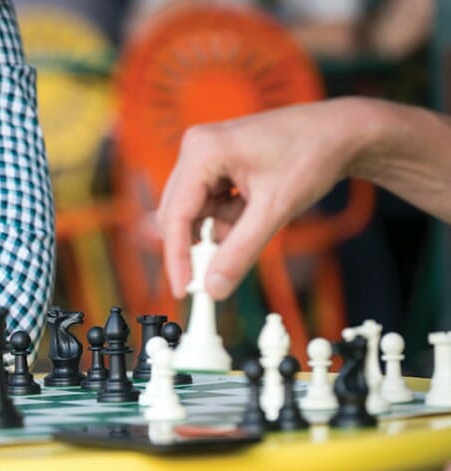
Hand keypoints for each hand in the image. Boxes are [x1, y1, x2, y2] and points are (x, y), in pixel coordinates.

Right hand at [153, 99, 362, 299]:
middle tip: (224, 264)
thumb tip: (214, 287)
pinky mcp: (217, 163)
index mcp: (203, 151)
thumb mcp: (275, 210)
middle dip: (202, 241)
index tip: (182, 289)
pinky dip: (229, 217)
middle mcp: (197, 148)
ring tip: (258, 217)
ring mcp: (205, 154)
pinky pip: (210, 203)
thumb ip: (240, 251)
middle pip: (179, 214)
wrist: (342, 133)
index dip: (177, 256)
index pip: (176, 215)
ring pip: (195, 212)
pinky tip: (255, 208)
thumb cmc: (312, 154)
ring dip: (221, 227)